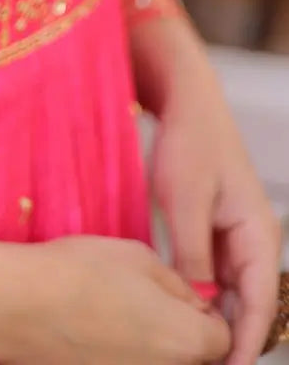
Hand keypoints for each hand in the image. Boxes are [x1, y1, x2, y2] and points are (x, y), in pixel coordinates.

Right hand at [8, 236, 232, 364]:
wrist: (21, 305)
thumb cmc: (83, 270)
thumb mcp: (140, 257)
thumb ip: (179, 286)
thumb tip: (194, 304)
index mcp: (187, 340)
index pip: (222, 338)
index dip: (206, 316)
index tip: (184, 300)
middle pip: (194, 359)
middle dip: (182, 336)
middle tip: (150, 308)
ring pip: (160, 364)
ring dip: (152, 348)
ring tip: (119, 319)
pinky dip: (123, 356)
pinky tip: (97, 334)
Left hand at [135, 18, 281, 364]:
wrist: (185, 101)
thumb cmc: (189, 142)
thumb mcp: (185, 200)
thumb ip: (192, 254)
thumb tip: (197, 304)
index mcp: (258, 233)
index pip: (260, 303)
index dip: (246, 342)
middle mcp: (253, 239)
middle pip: (247, 303)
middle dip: (227, 337)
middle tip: (198, 363)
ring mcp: (234, 235)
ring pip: (227, 292)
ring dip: (211, 318)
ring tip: (185, 348)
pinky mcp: (212, 229)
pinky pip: (211, 273)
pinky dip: (198, 294)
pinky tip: (177, 312)